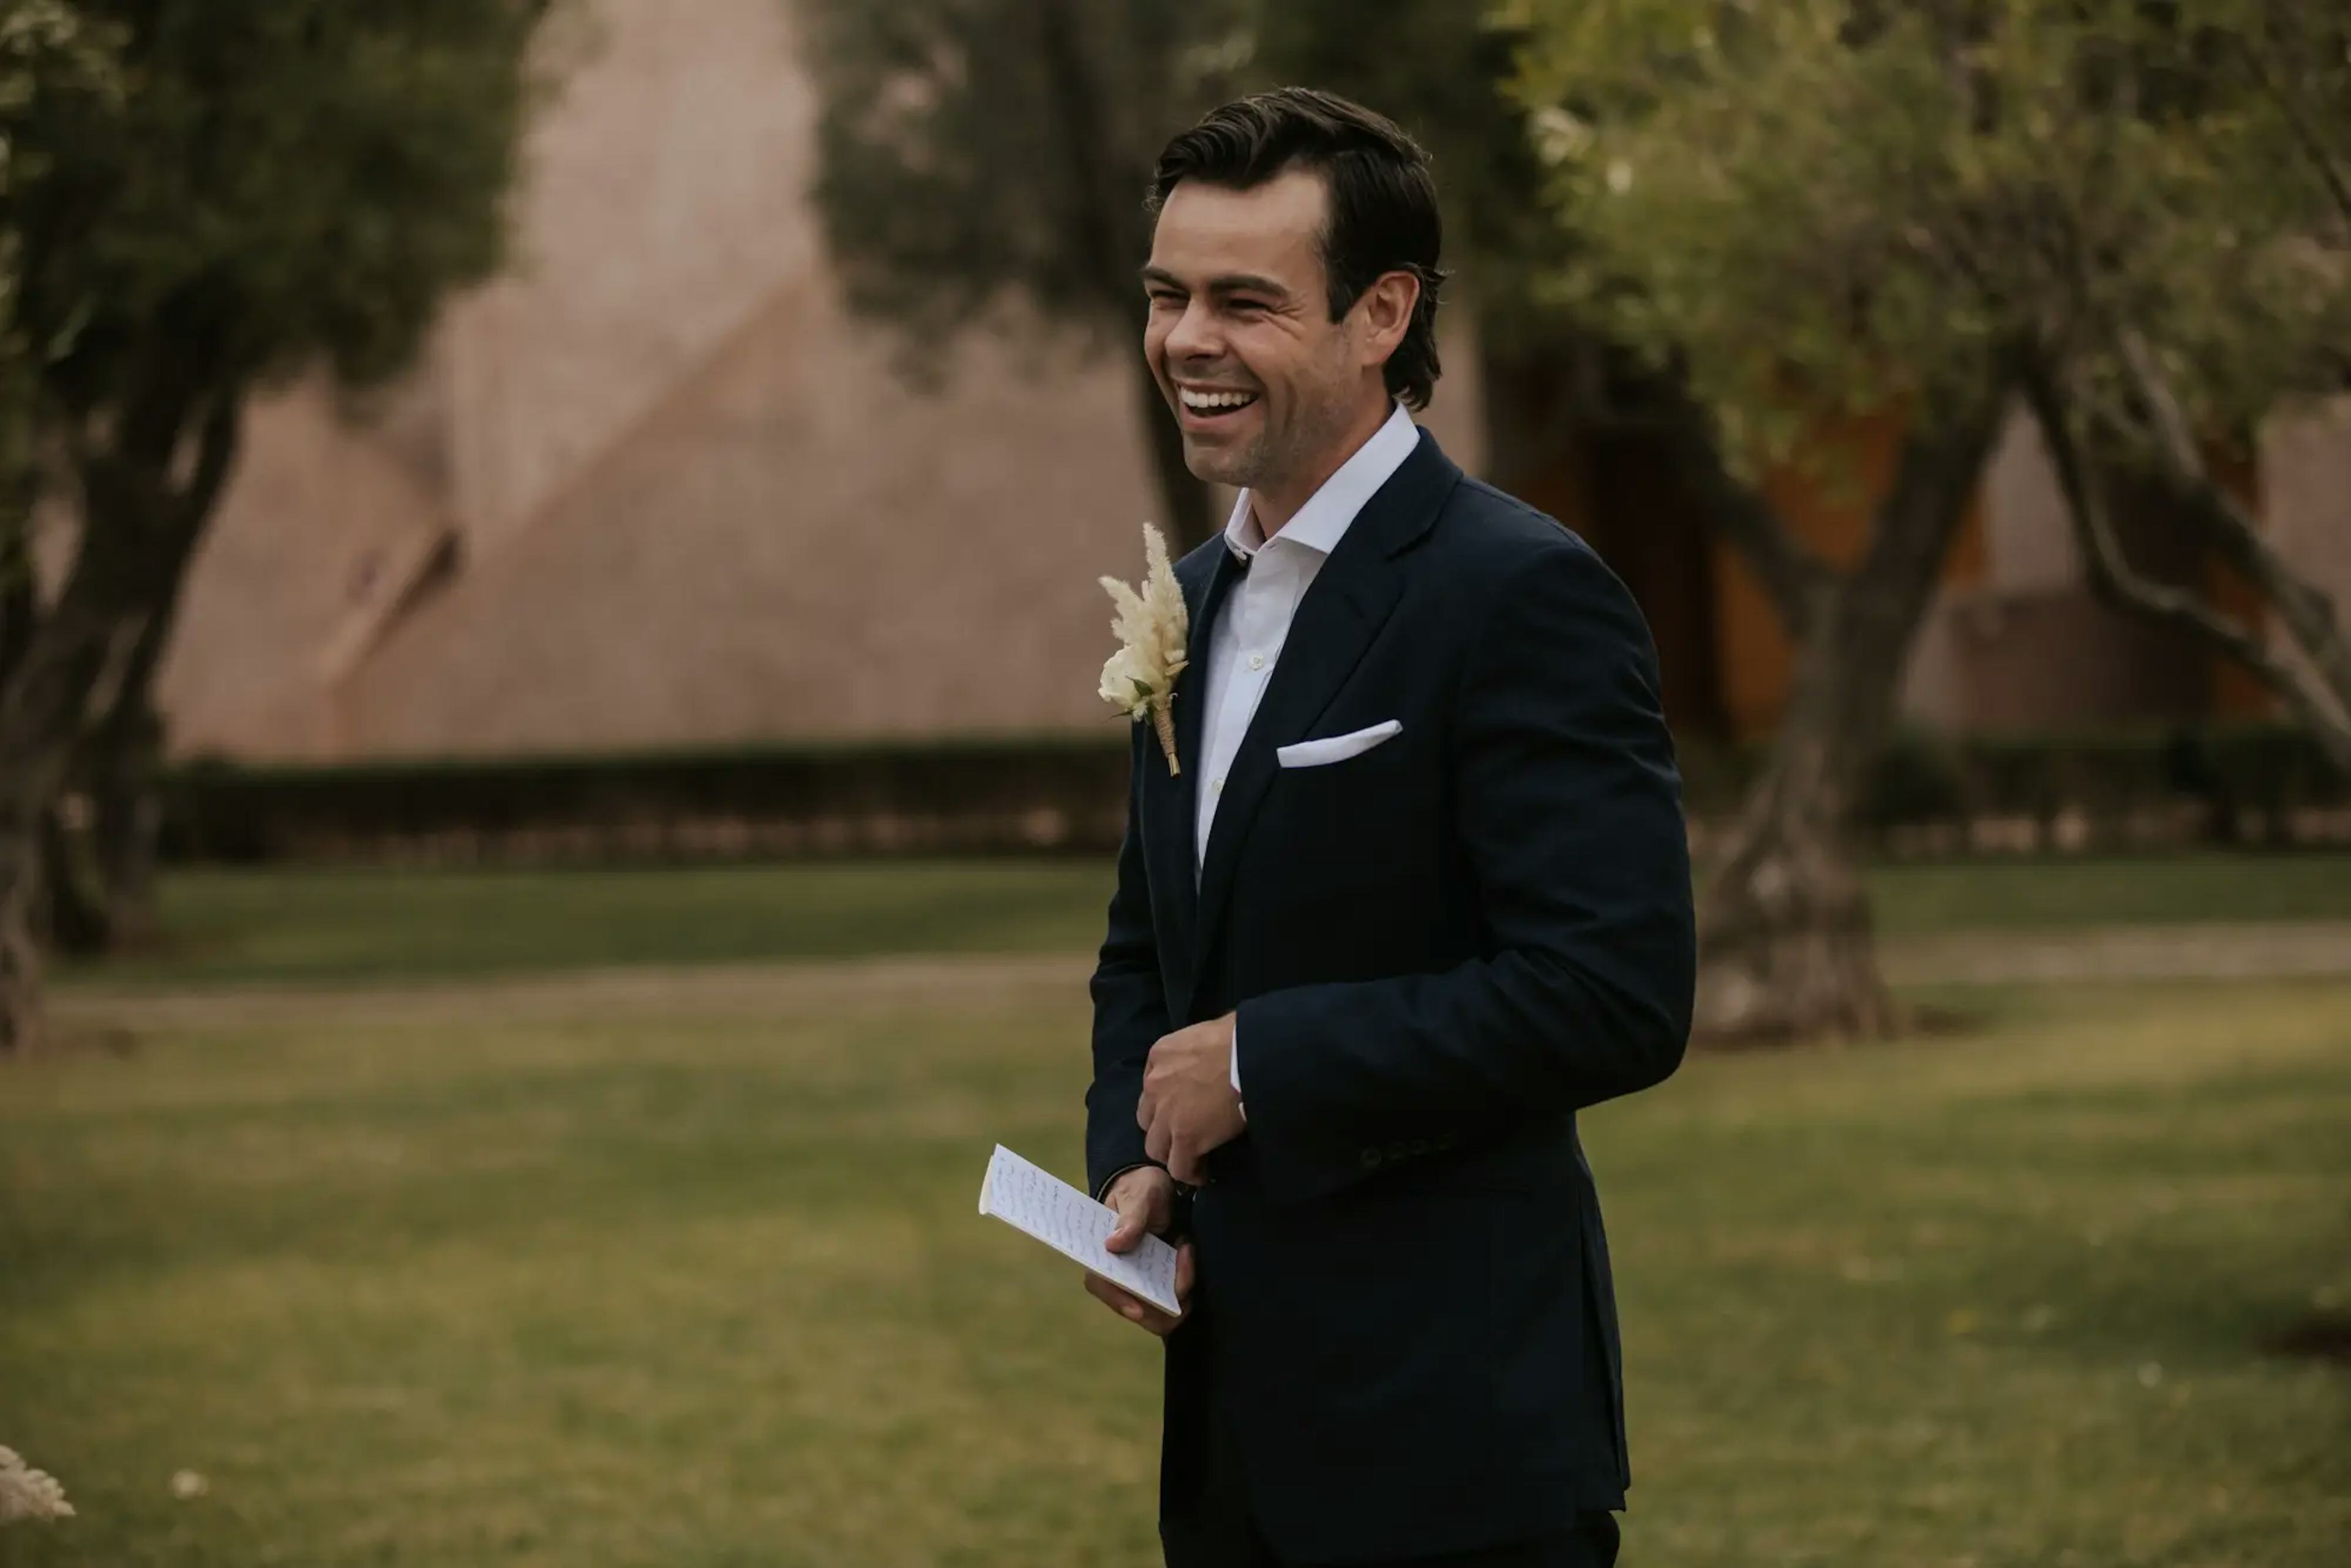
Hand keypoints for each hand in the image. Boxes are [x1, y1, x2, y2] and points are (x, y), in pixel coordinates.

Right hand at [1084, 1166, 1193, 1335]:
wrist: (1160, 1188)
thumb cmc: (1141, 1189)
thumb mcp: (1140, 1194)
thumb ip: (1131, 1218)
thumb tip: (1112, 1245)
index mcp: (1102, 1254)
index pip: (1100, 1284)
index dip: (1117, 1300)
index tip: (1138, 1309)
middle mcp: (1119, 1275)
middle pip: (1134, 1308)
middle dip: (1160, 1302)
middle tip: (1184, 1264)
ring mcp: (1141, 1283)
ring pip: (1157, 1313)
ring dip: (1178, 1291)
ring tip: (1186, 1251)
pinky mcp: (1161, 1284)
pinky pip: (1174, 1301)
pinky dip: (1185, 1283)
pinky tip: (1187, 1252)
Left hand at [1136, 1012, 1245, 1185]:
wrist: (1254, 1055)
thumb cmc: (1241, 1036)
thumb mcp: (1207, 1031)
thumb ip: (1197, 1048)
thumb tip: (1211, 1055)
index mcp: (1160, 1054)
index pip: (1152, 1084)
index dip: (1166, 1100)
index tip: (1183, 1108)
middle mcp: (1155, 1084)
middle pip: (1147, 1117)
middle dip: (1163, 1127)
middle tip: (1184, 1132)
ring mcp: (1167, 1114)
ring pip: (1156, 1146)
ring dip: (1172, 1152)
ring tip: (1191, 1157)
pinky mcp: (1186, 1138)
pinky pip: (1179, 1166)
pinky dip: (1190, 1173)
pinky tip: (1202, 1174)